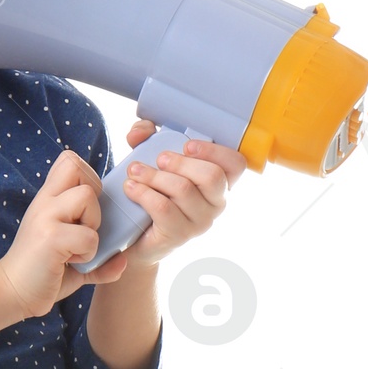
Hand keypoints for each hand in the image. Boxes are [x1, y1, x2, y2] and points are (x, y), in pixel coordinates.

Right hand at [0, 149, 134, 319]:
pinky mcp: (50, 237)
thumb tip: (123, 261)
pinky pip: (88, 236)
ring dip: (92, 224)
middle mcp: (45, 202)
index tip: (83, 210)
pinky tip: (70, 262)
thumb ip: (97, 256)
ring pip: (87, 196)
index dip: (87, 178)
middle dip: (93, 196)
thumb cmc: (40, 273)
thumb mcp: (69, 257)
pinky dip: (88, 254)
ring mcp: (46, 217)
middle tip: (84, 225)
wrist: (10, 293)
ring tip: (77, 246)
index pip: (70, 161)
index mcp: (47, 200)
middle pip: (79, 167)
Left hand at [117, 118, 247, 265]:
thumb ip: (147, 138)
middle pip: (212, 176)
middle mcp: (216, 203)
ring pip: (183, 190)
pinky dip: (144, 193)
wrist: (137, 237)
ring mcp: (199, 222)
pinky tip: (131, 187)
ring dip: (154, 176)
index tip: (188, 145)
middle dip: (181, 162)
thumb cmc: (154, 193)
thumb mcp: (153, 160)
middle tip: (159, 158)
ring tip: (135, 171)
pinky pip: (164, 208)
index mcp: (219, 182)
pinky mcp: (179, 235)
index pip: (236, 164)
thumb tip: (141, 131)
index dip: (215, 151)